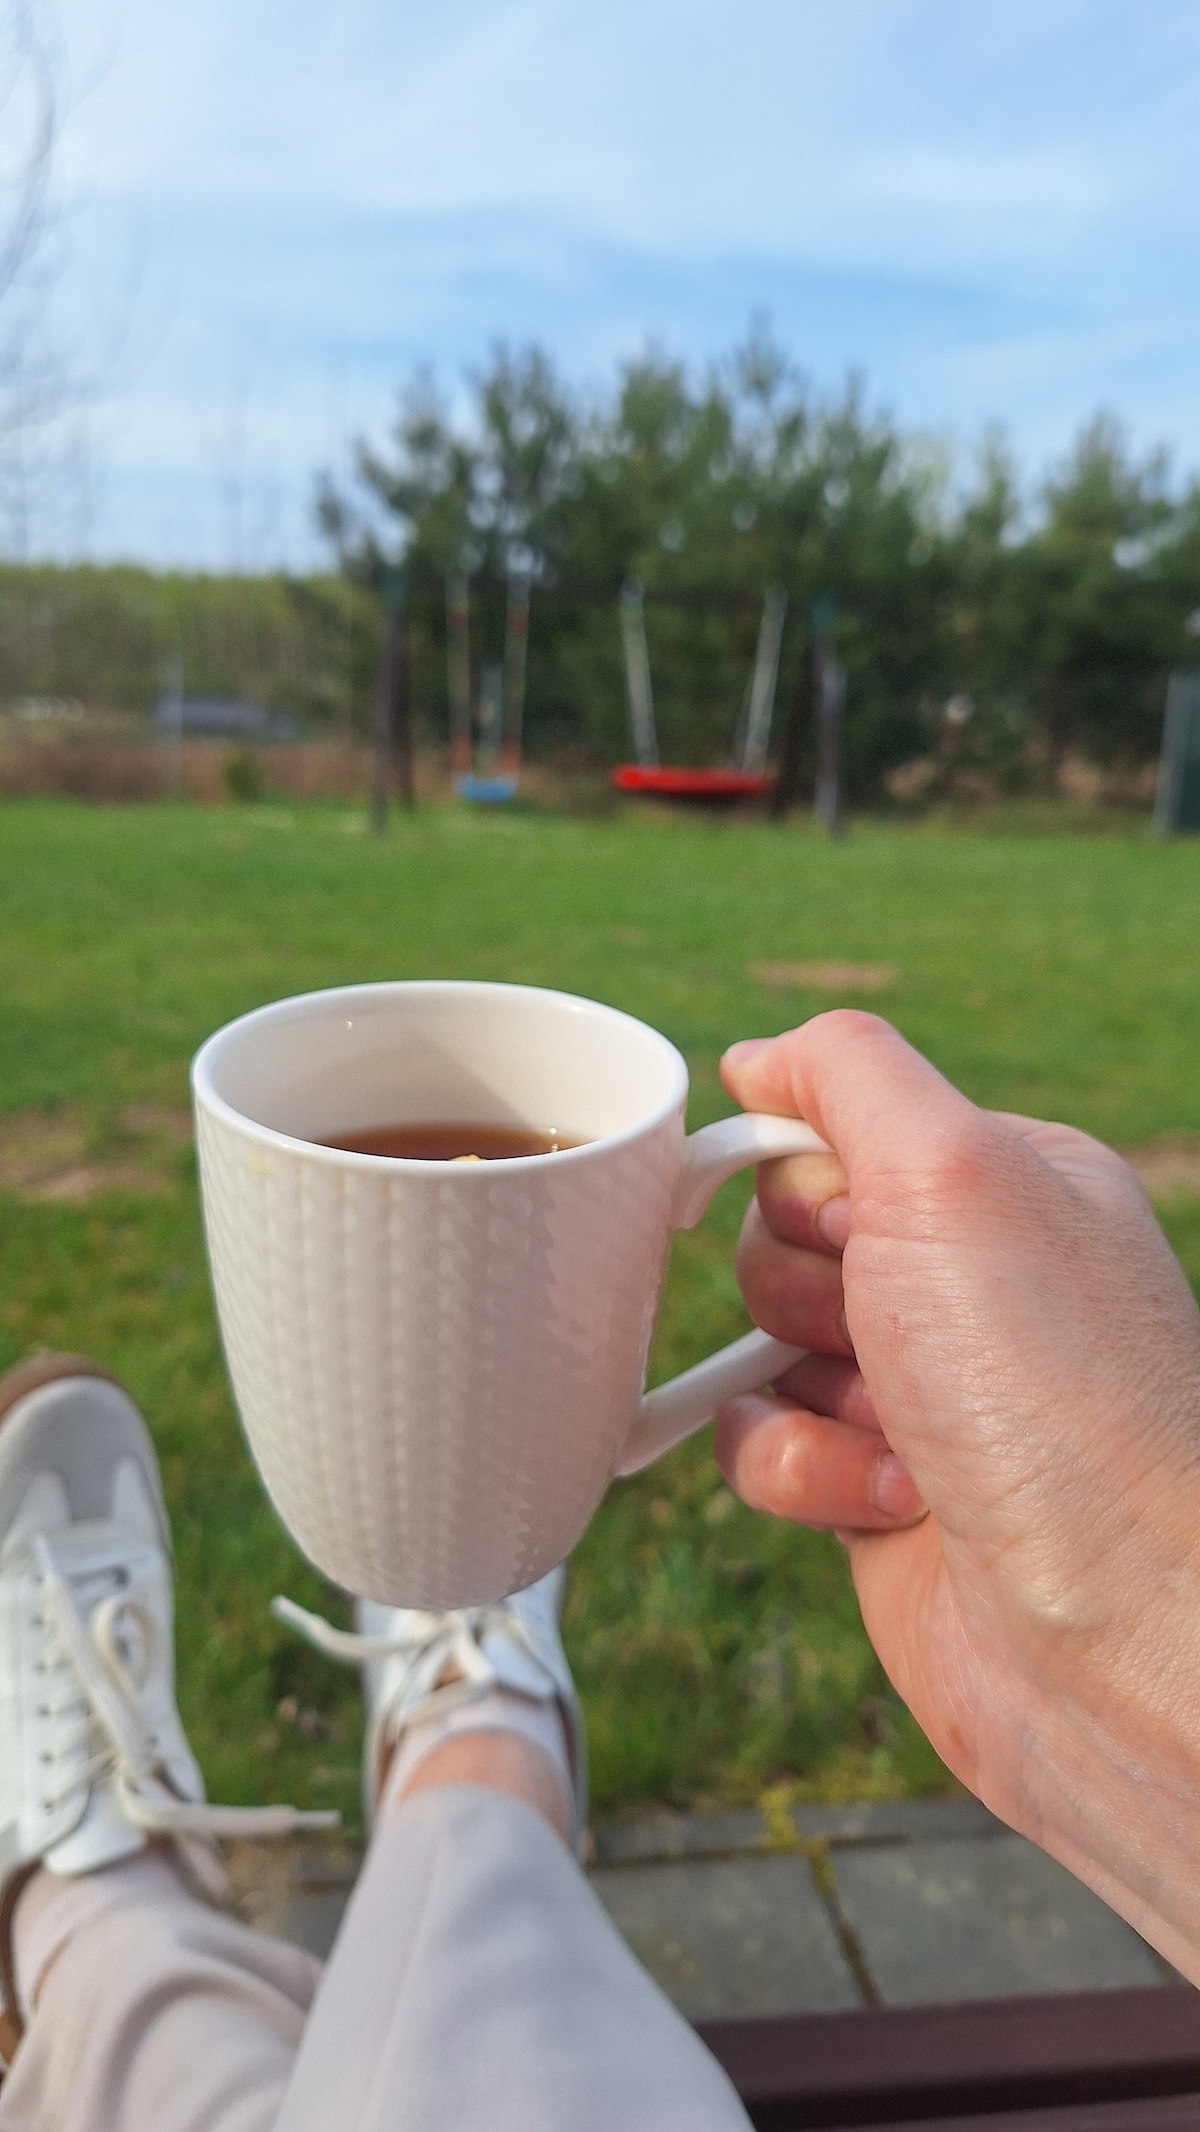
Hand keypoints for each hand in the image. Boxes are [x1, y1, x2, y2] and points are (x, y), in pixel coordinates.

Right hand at [718, 1010, 1199, 1977]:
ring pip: (761, 1344)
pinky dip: (800, 1472)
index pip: (835, 1127)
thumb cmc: (1059, 1399)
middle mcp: (970, 1282)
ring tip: (903, 1434)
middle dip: (804, 1287)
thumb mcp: (956, 1173)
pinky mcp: (880, 1491)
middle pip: (782, 1235)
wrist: (1120, 1637)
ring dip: (802, 1389)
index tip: (843, 1227)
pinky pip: (764, 1446)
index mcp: (1007, 1184)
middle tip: (882, 1330)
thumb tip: (757, 1054)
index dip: (808, 1178)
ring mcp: (926, 1391)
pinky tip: (886, 1501)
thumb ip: (848, 1076)